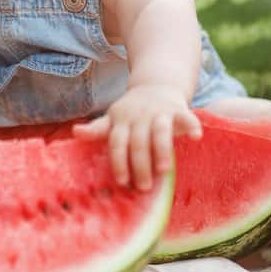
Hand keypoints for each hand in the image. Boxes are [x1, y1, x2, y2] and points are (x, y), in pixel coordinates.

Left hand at [73, 85, 201, 190]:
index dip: (119, 161)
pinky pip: (186, 117)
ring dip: (161, 150)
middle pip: (138, 141)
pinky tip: (195, 138)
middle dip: (140, 165)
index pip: (117, 141)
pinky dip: (191, 126)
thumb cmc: (132, 111)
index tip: (122, 181)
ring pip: (160, 131)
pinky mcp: (178, 109)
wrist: (156, 85)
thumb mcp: (113, 118)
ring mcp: (159, 111)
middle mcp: (139, 115)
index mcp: (122, 120)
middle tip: (144, 187)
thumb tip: (75, 132)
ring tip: (164, 171)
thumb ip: (98, 129)